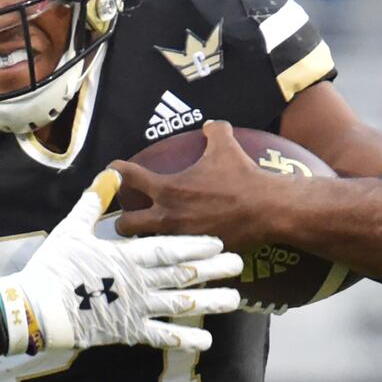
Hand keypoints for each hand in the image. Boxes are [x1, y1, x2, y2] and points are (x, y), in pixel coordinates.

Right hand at [0, 169, 243, 352]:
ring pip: (179, 304)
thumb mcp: (71, 229)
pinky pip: (161, 336)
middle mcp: (137, 282)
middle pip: (181, 274)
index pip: (168, 248)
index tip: (218, 241)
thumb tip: (109, 173)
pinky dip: (184, 338)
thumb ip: (94, 202)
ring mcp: (134, 308)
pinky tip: (206, 340)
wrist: (37, 309)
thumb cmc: (53, 267)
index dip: (195, 245)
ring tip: (234, 299)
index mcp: (124, 256)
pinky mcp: (127, 331)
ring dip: (208, 301)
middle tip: (238, 264)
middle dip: (211, 269)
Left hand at [111, 120, 280, 248]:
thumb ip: (213, 131)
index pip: (127, 178)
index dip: (115, 172)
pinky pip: (175, 258)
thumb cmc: (244, 176)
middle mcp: (167, 217)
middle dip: (121, 221)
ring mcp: (180, 239)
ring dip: (144, 241)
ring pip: (147, 247)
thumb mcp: (226, 146)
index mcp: (168, 189)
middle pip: (125, 225)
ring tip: (149, 239)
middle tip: (126, 216)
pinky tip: (177, 253)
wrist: (269, 210)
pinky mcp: (195, 255)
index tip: (111, 171)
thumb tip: (210, 124)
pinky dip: (173, 255)